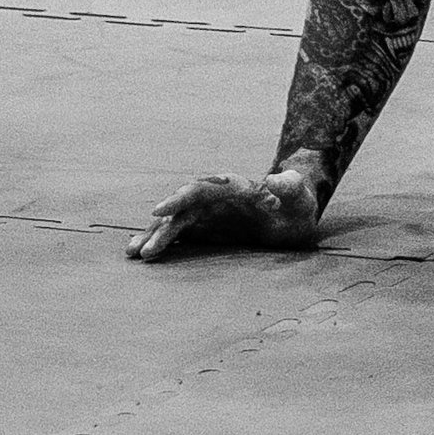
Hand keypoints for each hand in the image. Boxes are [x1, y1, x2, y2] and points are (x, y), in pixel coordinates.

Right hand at [127, 168, 320, 261]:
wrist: (294, 214)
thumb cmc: (298, 203)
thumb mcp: (300, 197)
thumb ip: (290, 187)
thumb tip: (274, 178)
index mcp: (233, 187)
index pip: (201, 189)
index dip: (179, 199)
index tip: (158, 211)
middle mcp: (215, 199)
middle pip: (181, 209)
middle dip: (161, 227)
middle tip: (142, 249)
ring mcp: (208, 214)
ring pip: (175, 222)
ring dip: (154, 236)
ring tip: (133, 254)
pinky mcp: (206, 229)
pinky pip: (179, 234)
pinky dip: (162, 243)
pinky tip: (144, 255)